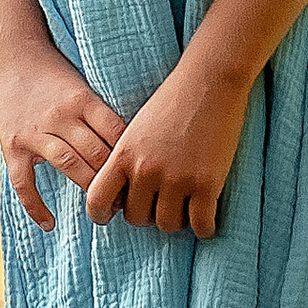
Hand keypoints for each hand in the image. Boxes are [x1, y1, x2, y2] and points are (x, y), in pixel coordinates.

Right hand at [0, 38, 126, 232]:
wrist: (11, 55)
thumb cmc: (55, 72)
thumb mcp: (83, 85)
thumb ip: (101, 115)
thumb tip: (135, 146)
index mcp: (83, 100)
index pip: (116, 134)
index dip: (132, 159)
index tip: (142, 177)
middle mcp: (60, 116)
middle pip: (97, 154)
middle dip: (115, 180)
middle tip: (129, 199)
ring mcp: (35, 132)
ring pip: (69, 166)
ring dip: (89, 189)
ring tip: (103, 208)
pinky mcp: (13, 146)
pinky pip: (24, 184)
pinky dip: (36, 207)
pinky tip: (50, 224)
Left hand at [85, 58, 252, 237]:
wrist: (210, 80)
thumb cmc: (174, 100)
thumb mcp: (137, 129)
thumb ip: (127, 159)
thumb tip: (122, 194)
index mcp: (123, 155)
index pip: (96, 201)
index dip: (101, 214)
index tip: (112, 215)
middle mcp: (146, 171)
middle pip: (136, 218)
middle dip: (148, 214)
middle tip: (162, 201)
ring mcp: (177, 179)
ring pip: (168, 225)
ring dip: (177, 219)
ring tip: (186, 206)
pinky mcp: (207, 183)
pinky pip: (201, 226)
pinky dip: (204, 227)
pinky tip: (207, 218)